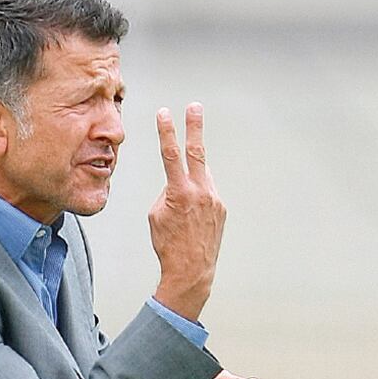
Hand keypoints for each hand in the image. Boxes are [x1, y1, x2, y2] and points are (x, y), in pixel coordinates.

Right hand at [149, 103, 225, 319]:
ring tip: (182, 208)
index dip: (167, 131)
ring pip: (200, 178)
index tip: (165, 113)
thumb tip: (176, 184)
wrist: (192, 271)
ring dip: (190, 183)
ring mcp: (215, 199)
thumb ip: (166, 192)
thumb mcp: (156, 215)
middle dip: (194, 127)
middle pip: (197, 152)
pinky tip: (191, 219)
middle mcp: (201, 192)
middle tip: (195, 107)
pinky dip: (197, 200)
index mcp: (179, 192)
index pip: (170, 154)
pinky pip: (206, 195)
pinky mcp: (222, 209)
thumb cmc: (168, 244)